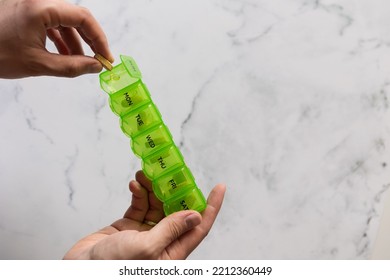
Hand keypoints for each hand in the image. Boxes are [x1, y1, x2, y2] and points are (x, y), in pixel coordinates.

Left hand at [0, 0, 112, 77]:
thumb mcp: (39, 64)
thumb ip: (73, 66)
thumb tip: (96, 67)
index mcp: (42, 7)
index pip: (83, 18)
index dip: (100, 38)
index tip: (106, 57)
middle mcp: (39, 0)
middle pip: (77, 17)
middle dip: (90, 40)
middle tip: (99, 60)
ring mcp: (32, 4)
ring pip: (66, 21)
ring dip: (76, 42)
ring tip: (82, 62)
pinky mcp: (27, 11)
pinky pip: (53, 22)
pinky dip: (62, 38)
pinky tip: (66, 54)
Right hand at [63, 171, 225, 258]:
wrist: (79, 269)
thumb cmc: (112, 268)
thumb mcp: (145, 249)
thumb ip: (170, 231)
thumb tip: (194, 216)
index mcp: (173, 252)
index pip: (199, 227)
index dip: (211, 207)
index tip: (219, 187)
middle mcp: (163, 242)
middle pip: (177, 211)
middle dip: (176, 190)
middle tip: (173, 172)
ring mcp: (146, 233)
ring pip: (157, 205)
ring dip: (154, 188)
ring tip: (146, 173)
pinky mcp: (129, 227)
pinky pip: (140, 205)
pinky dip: (139, 194)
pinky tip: (135, 185)